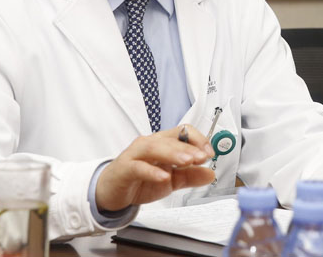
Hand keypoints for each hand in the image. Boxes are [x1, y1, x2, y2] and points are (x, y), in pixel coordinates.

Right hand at [95, 124, 214, 211]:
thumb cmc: (139, 180)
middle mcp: (149, 144)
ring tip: (188, 161)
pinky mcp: (125, 168)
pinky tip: (163, 177)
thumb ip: (190, 176)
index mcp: (162, 143)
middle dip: (189, 148)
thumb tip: (210, 173)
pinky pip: (138, 167)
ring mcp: (135, 154)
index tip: (209, 153)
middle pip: (170, 138)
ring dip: (173, 153)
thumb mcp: (170, 180)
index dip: (198, 140)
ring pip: (155, 147)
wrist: (112, 191)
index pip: (182, 132)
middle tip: (203, 157)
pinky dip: (152, 171)